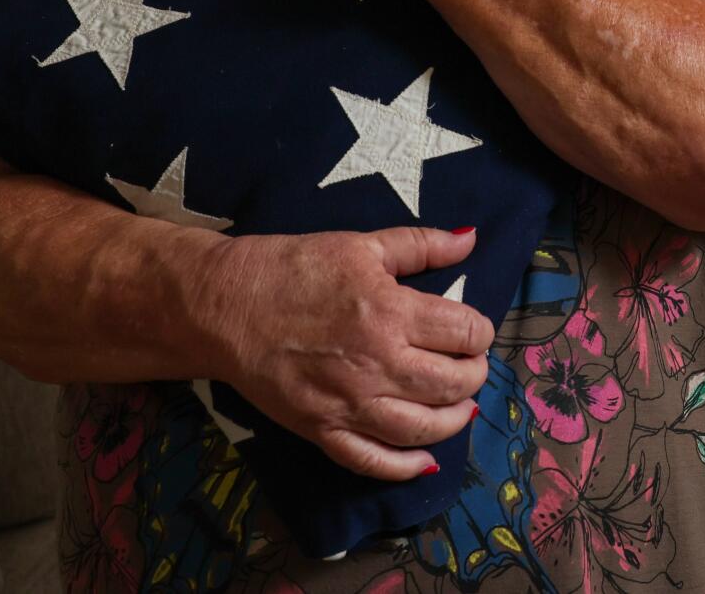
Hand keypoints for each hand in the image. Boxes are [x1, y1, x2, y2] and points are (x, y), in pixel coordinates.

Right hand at [193, 226, 494, 480]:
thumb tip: (470, 237)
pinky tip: (425, 459)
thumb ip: (421, 244)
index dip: (480, 331)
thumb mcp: (360, 244)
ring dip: (454, 421)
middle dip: (474, 375)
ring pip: (422, 429)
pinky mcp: (322, 430)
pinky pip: (372, 461)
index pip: (464, 332)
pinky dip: (404, 467)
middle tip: (470, 365)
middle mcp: (377, 364)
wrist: (225, 306)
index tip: (473, 329)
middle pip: (452, 384)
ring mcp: (349, 404)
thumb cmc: (293, 269)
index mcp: (391, 312)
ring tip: (460, 406)